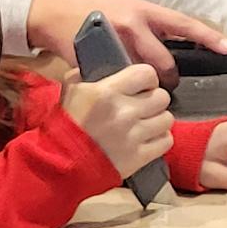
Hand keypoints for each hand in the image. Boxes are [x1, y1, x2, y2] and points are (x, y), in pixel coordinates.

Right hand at [25, 0, 226, 83]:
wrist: (55, 14)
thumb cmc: (94, 15)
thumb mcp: (126, 11)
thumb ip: (148, 29)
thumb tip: (173, 50)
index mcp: (144, 11)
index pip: (183, 24)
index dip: (207, 36)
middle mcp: (134, 24)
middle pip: (164, 62)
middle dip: (167, 78)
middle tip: (164, 86)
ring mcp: (116, 44)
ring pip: (144, 76)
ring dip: (146, 89)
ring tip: (141, 95)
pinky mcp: (100, 62)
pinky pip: (122, 83)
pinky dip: (127, 93)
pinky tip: (122, 99)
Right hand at [71, 60, 173, 180]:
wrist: (59, 163)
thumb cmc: (64, 124)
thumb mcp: (72, 90)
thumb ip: (89, 75)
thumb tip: (103, 65)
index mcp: (107, 92)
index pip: (147, 73)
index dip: (147, 80)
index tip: (141, 87)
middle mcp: (124, 112)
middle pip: (162, 97)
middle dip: (153, 100)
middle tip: (143, 107)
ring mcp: (134, 136)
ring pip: (167, 119)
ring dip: (158, 120)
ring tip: (145, 124)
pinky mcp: (139, 157)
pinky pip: (166, 141)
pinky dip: (159, 140)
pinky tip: (147, 139)